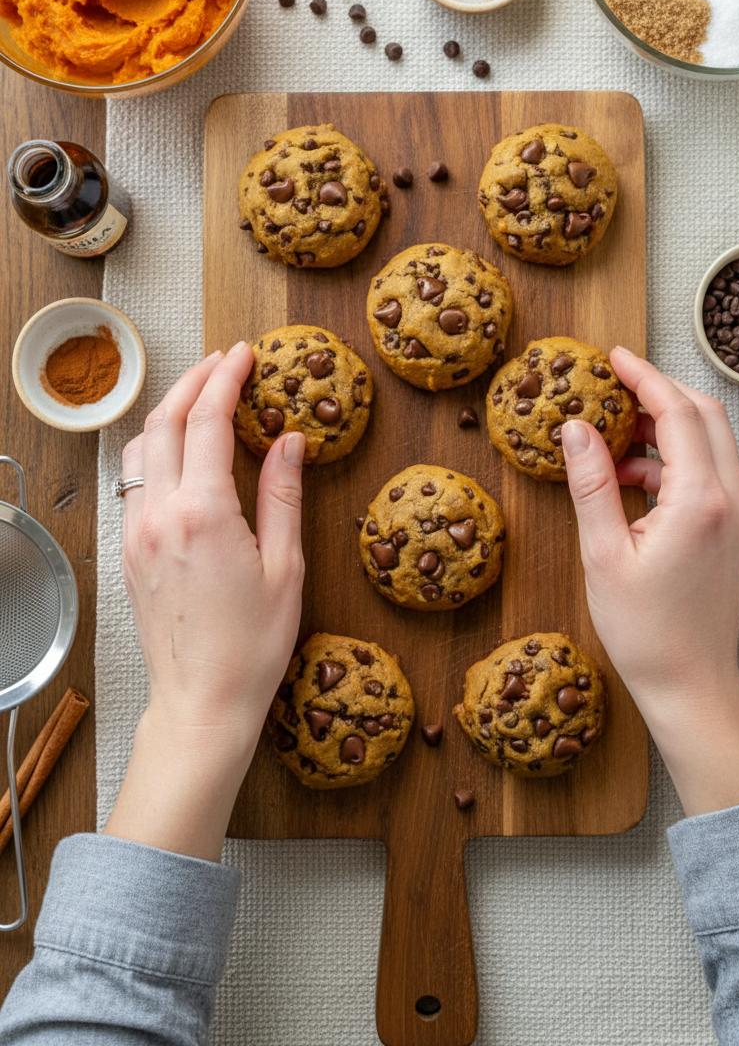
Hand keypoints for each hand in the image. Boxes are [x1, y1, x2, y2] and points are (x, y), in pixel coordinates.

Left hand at [105, 343, 305, 858]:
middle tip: (223, 364)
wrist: (202, 702)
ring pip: (140, 449)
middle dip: (193, 382)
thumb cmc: (252, 646)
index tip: (245, 356)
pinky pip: (133, 483)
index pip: (208, 421)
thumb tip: (290, 441)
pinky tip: (178, 455)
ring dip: (167, 414)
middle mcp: (159, 515)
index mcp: (203, 513)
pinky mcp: (127, 553)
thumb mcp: (285, 567)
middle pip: (164, 422)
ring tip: (200, 401)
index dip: (227, 379)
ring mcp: (136, 534)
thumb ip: (283, 494)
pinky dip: (154, 452)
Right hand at [561, 347, 738, 815]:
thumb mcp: (603, 555)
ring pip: (709, 441)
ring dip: (664, 427)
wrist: (689, 684)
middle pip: (704, 415)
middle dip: (658, 391)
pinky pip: (708, 472)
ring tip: (611, 439)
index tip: (612, 358)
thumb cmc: (646, 632)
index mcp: (701, 502)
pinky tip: (631, 479)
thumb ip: (591, 484)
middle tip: (612, 385)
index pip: (678, 412)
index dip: (644, 376)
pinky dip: (672, 460)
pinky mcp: (734, 528)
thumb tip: (575, 429)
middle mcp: (732, 500)